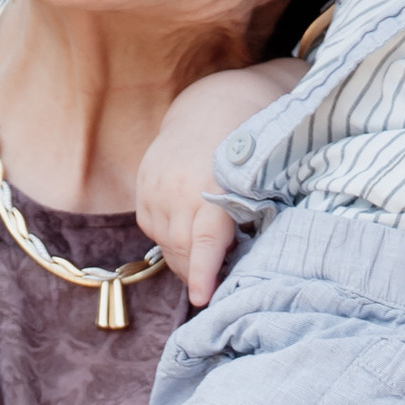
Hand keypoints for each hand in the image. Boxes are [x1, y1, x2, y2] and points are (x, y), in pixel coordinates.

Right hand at [133, 63, 295, 305]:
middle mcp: (177, 187)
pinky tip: (188, 235)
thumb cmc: (251, 147)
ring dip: (184, 259)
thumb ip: (253, 216)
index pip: (204, 242)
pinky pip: (152, 229)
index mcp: (212, 185)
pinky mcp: (143, 186)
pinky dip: (170, 240)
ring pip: (165, 244)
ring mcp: (156, 186)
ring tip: (205, 260)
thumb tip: (250, 261)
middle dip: (198, 273)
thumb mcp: (261, 178)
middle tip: (216, 284)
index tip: (203, 299)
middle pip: (182, 250)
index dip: (204, 274)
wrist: (214, 106)